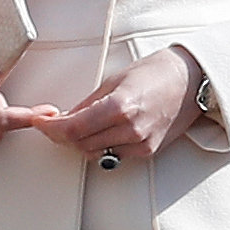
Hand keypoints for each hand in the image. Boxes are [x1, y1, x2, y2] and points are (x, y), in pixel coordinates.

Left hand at [34, 45, 201, 166]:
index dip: (50, 128)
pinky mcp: (148, 151)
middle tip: (52, 123)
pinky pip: (113, 155)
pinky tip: (99, 132)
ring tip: (75, 126)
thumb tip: (62, 119)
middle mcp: (131, 130)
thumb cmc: (153, 74)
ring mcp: (141, 143)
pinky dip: (100, 146)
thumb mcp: (111, 81)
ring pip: (94, 153)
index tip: (39, 122)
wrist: (190, 80)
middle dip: (61, 135)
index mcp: (119, 107)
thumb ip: (86, 104)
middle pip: (80, 144)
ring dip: (79, 142)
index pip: (72, 129)